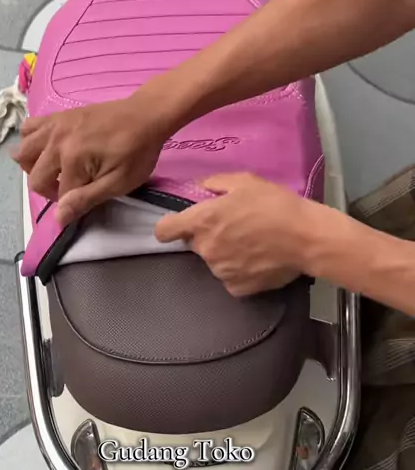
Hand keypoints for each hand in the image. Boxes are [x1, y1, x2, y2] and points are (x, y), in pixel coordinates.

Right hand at [13, 96, 167, 225]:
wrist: (146, 115)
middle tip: (72, 187)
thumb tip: (59, 218)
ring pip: (22, 152)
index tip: (85, 199)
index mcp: (72, 159)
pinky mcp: (57, 116)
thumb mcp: (119, 182)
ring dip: (33, 167)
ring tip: (53, 170)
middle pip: (34, 176)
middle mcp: (56, 141)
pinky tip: (46, 148)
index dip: (71, 204)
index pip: (59, 195)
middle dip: (49, 189)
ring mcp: (54, 126)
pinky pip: (28, 128)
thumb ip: (86, 199)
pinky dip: (30, 141)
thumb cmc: (137, 151)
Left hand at [155, 173, 313, 296]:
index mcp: (202, 221)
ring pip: (214, 261)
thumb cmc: (274, 204)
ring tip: (251, 243)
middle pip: (195, 244)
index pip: (164, 230)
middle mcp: (205, 249)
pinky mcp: (237, 288)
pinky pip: (230, 278)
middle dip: (208, 236)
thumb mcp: (245, 181)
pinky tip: (257, 260)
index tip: (181, 225)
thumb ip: (215, 184)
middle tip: (235, 227)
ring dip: (225, 253)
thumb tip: (201, 189)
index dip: (170, 227)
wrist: (306, 238)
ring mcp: (220, 271)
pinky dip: (239, 271)